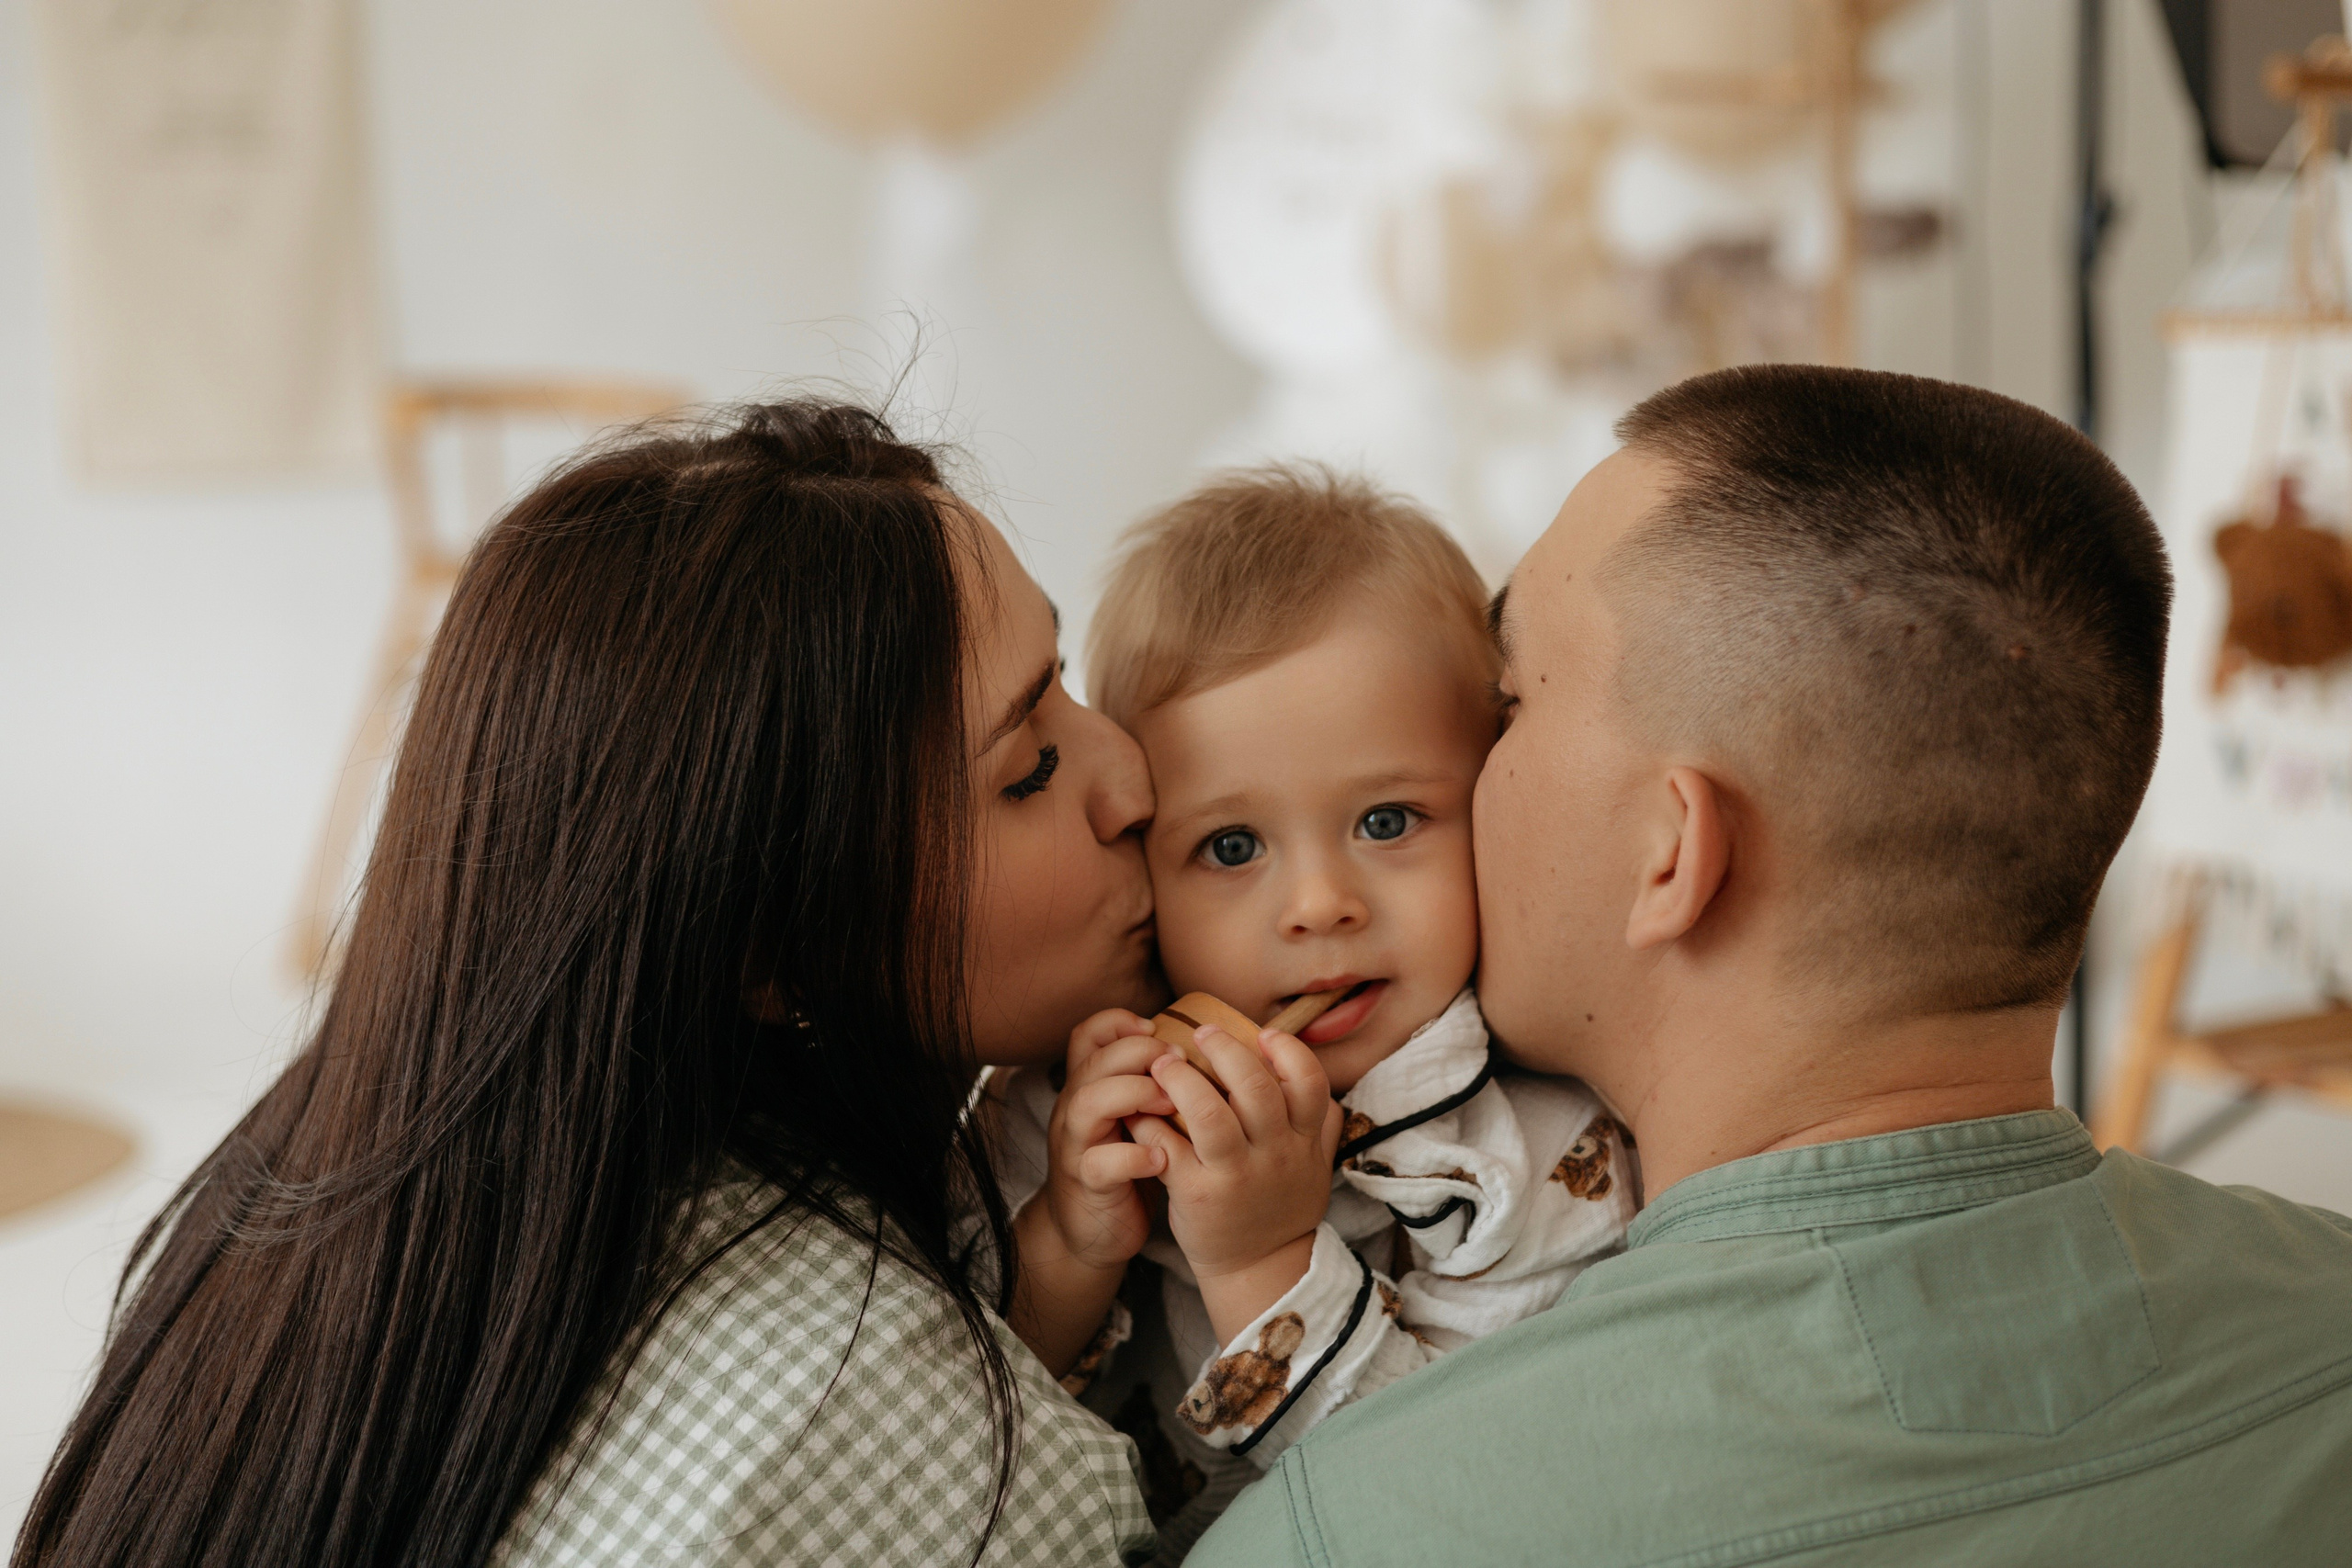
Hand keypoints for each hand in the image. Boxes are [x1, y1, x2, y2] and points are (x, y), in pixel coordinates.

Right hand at [1034, 1009, 1176, 1273]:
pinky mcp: (1086, 1185)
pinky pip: (1099, 1163)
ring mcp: (1076, 1147)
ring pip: (1088, 1103)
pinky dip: (1133, 1156)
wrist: (1089, 1231)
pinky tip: (1162, 1158)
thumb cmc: (1125, 1166)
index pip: (1087, 1035)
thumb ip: (1150, 1084)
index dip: (1119, 1022)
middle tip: (1181, 1062)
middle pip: (1093, 1061)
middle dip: (1140, 1053)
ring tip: (1172, 1105)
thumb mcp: (1133, 1118)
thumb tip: (1202, 1048)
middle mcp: (1076, 1109)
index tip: (1158, 1028)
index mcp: (1089, 1087)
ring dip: (1134, 1095)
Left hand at [1127, 1025, 1341, 1324]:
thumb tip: (1314, 1075)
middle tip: (1202, 1033)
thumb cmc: (1281, 1206)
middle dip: (1224, 1049)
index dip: (1288, 1050)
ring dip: (1180, 1080)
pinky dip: (1149, 1122)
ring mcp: (1235, 1176)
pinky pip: (1167, 1147)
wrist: (1259, 1268)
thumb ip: (1320, 1122)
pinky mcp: (1197, 1194)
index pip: (1310, 1082)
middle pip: (1255, 1087)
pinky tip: (1140, 1110)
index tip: (1263, 1035)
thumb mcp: (1314, 1165)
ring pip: (1207, 1113)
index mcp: (1303, 1140)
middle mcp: (1274, 1154)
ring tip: (1162, 1063)